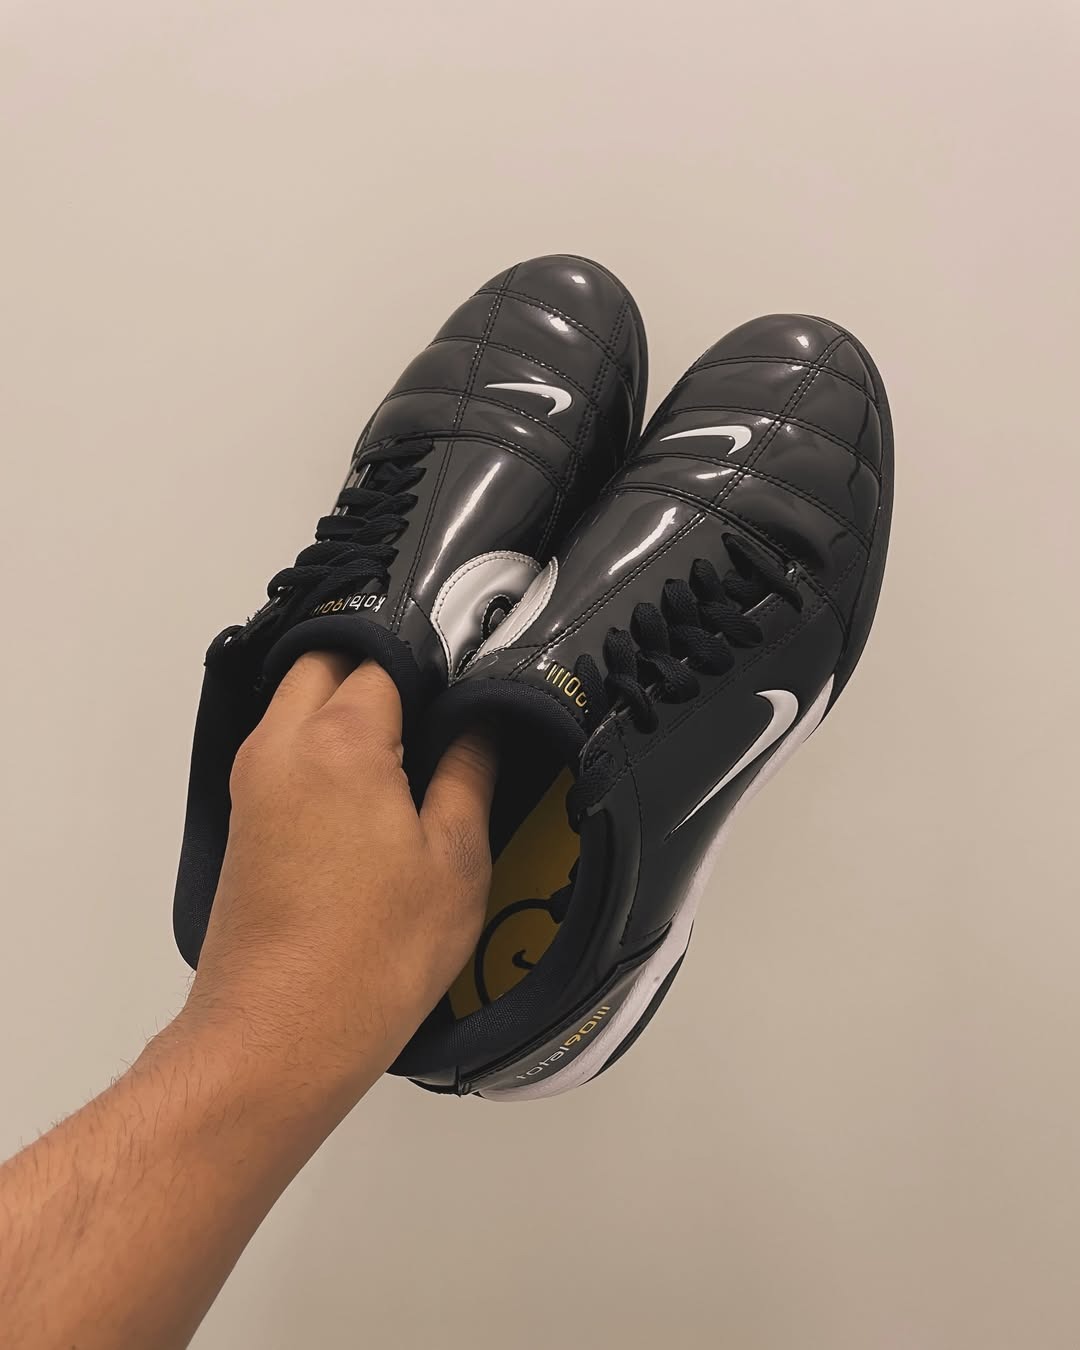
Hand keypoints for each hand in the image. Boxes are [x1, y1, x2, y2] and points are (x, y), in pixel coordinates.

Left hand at [185, 653, 495, 1105]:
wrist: (278, 1036)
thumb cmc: (368, 959)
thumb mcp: (455, 862)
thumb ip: (470, 773)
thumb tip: (480, 722)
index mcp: (340, 741)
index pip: (388, 657)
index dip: (436, 665)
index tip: (471, 686)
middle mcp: (281, 745)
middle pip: (328, 659)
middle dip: (379, 666)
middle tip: (438, 707)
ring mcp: (253, 780)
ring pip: (296, 699)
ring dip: (345, 703)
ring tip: (411, 748)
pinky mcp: (244, 817)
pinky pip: (282, 745)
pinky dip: (320, 743)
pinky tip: (372, 790)